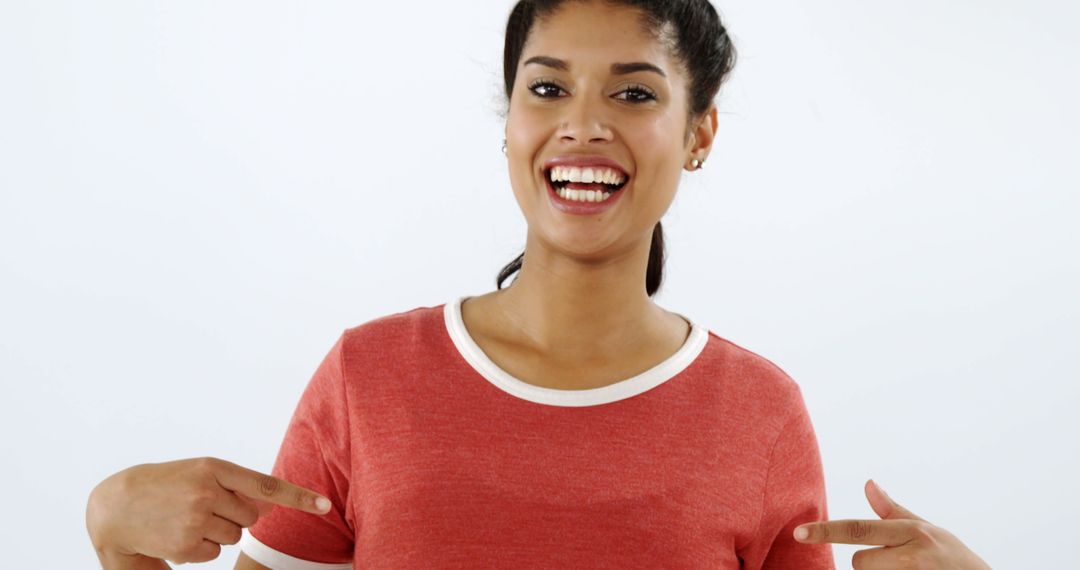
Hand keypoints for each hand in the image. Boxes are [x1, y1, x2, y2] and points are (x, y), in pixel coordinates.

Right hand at [86, 457, 331, 564]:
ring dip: (215, 533)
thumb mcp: (200, 475)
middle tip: (200, 508)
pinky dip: (199, 550)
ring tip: (184, 520)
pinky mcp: (184, 544)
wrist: (114, 506)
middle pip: (251, 517)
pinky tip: (176, 536)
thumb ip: (238, 487)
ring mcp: (195, 518)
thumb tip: (271, 507)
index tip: (324, 505)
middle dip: (233, 517)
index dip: (298, 497)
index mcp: (214, 467)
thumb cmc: (165, 486)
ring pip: (233, 536)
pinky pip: (213, 554)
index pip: (265, 485)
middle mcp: (206, 490)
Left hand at [793, 479, 990, 568]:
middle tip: (900, 566)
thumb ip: (892, 511)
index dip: (826, 531)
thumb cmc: (954, 559)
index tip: (798, 532)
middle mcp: (911, 556)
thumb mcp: (927, 529)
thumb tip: (867, 483)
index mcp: (911, 532)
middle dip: (873, 565)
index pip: (859, 529)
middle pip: (859, 563)